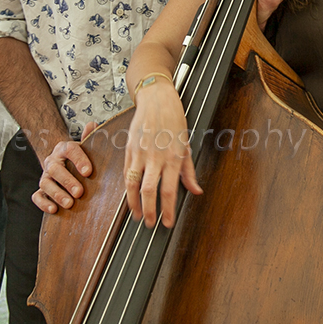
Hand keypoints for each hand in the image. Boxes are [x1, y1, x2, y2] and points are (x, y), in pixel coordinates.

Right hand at [33, 136, 93, 213]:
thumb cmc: (78, 157)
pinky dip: (43, 203)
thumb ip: (89, 136)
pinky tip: (54, 209)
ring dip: (57, 194)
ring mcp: (45, 176)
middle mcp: (52, 162)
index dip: (79, 160)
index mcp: (64, 149)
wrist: (63, 163)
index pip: (70, 150)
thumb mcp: (85, 146)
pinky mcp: (41, 189)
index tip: (89, 172)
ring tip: (69, 203)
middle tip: (79, 192)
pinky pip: (37, 196)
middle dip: (67, 181)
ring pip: (45, 183)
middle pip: (56, 169)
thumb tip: (93, 124)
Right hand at [123, 82, 202, 227]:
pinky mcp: (129, 149)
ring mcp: (140, 153)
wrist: (157, 99)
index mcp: (174, 157)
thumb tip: (196, 191)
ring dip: (134, 203)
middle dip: (149, 211)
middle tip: (151, 224)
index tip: (167, 223)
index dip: (167, 210)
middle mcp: (156, 157)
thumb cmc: (174, 120)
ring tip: (138, 215)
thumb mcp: (187, 145)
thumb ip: (189, 171)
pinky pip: (126, 173)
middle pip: (149, 190)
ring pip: (133, 184)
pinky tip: (131, 197)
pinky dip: (127, 188)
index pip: (169, 190)